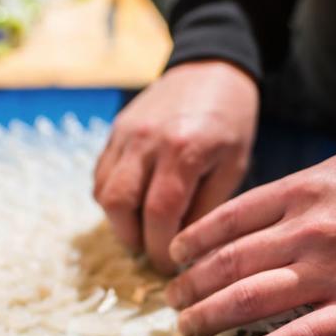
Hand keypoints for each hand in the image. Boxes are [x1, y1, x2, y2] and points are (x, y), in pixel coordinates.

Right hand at [93, 61, 258, 273]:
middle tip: (152, 253)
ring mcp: (125, 133)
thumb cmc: (230, 120)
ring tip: (143, 230)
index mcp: (184, 149)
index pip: (160, 212)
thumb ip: (207, 206)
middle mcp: (147, 140)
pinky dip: (112, 197)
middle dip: (133, 239)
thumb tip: (186, 248)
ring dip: (119, 221)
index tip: (171, 267)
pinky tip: (134, 205)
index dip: (159, 248)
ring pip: (103, 191)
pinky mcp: (114, 130)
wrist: (210, 68)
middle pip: (120, 204)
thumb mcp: (234, 163)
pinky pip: (101, 174)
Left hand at [165, 150, 335, 335]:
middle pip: (229, 261)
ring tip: (187, 329)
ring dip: (209, 317)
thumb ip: (300, 189)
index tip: (175, 257)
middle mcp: (309, 230)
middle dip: (190, 284)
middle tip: (171, 299)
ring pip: (251, 299)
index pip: (228, 218)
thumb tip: (260, 208)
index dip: (193, 241)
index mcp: (304, 190)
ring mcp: (334, 273)